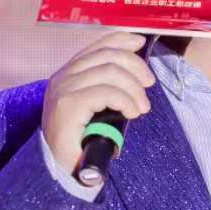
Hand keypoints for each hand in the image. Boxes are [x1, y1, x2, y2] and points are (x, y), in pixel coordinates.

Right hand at [40, 30, 153, 176]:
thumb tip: (137, 72)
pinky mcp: (68, 105)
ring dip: (133, 89)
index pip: (97, 45)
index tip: (140, 43)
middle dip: (135, 66)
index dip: (121, 39)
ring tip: (141, 108)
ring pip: (109, 72)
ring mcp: (63, 89)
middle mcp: (62, 77)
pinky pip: (106, 92)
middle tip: (148, 86)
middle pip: (107, 55)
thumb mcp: (97, 107)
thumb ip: (108, 87)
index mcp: (68, 74)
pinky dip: (125, 100)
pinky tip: (132, 113)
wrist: (61, 170)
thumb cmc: (81, 141)